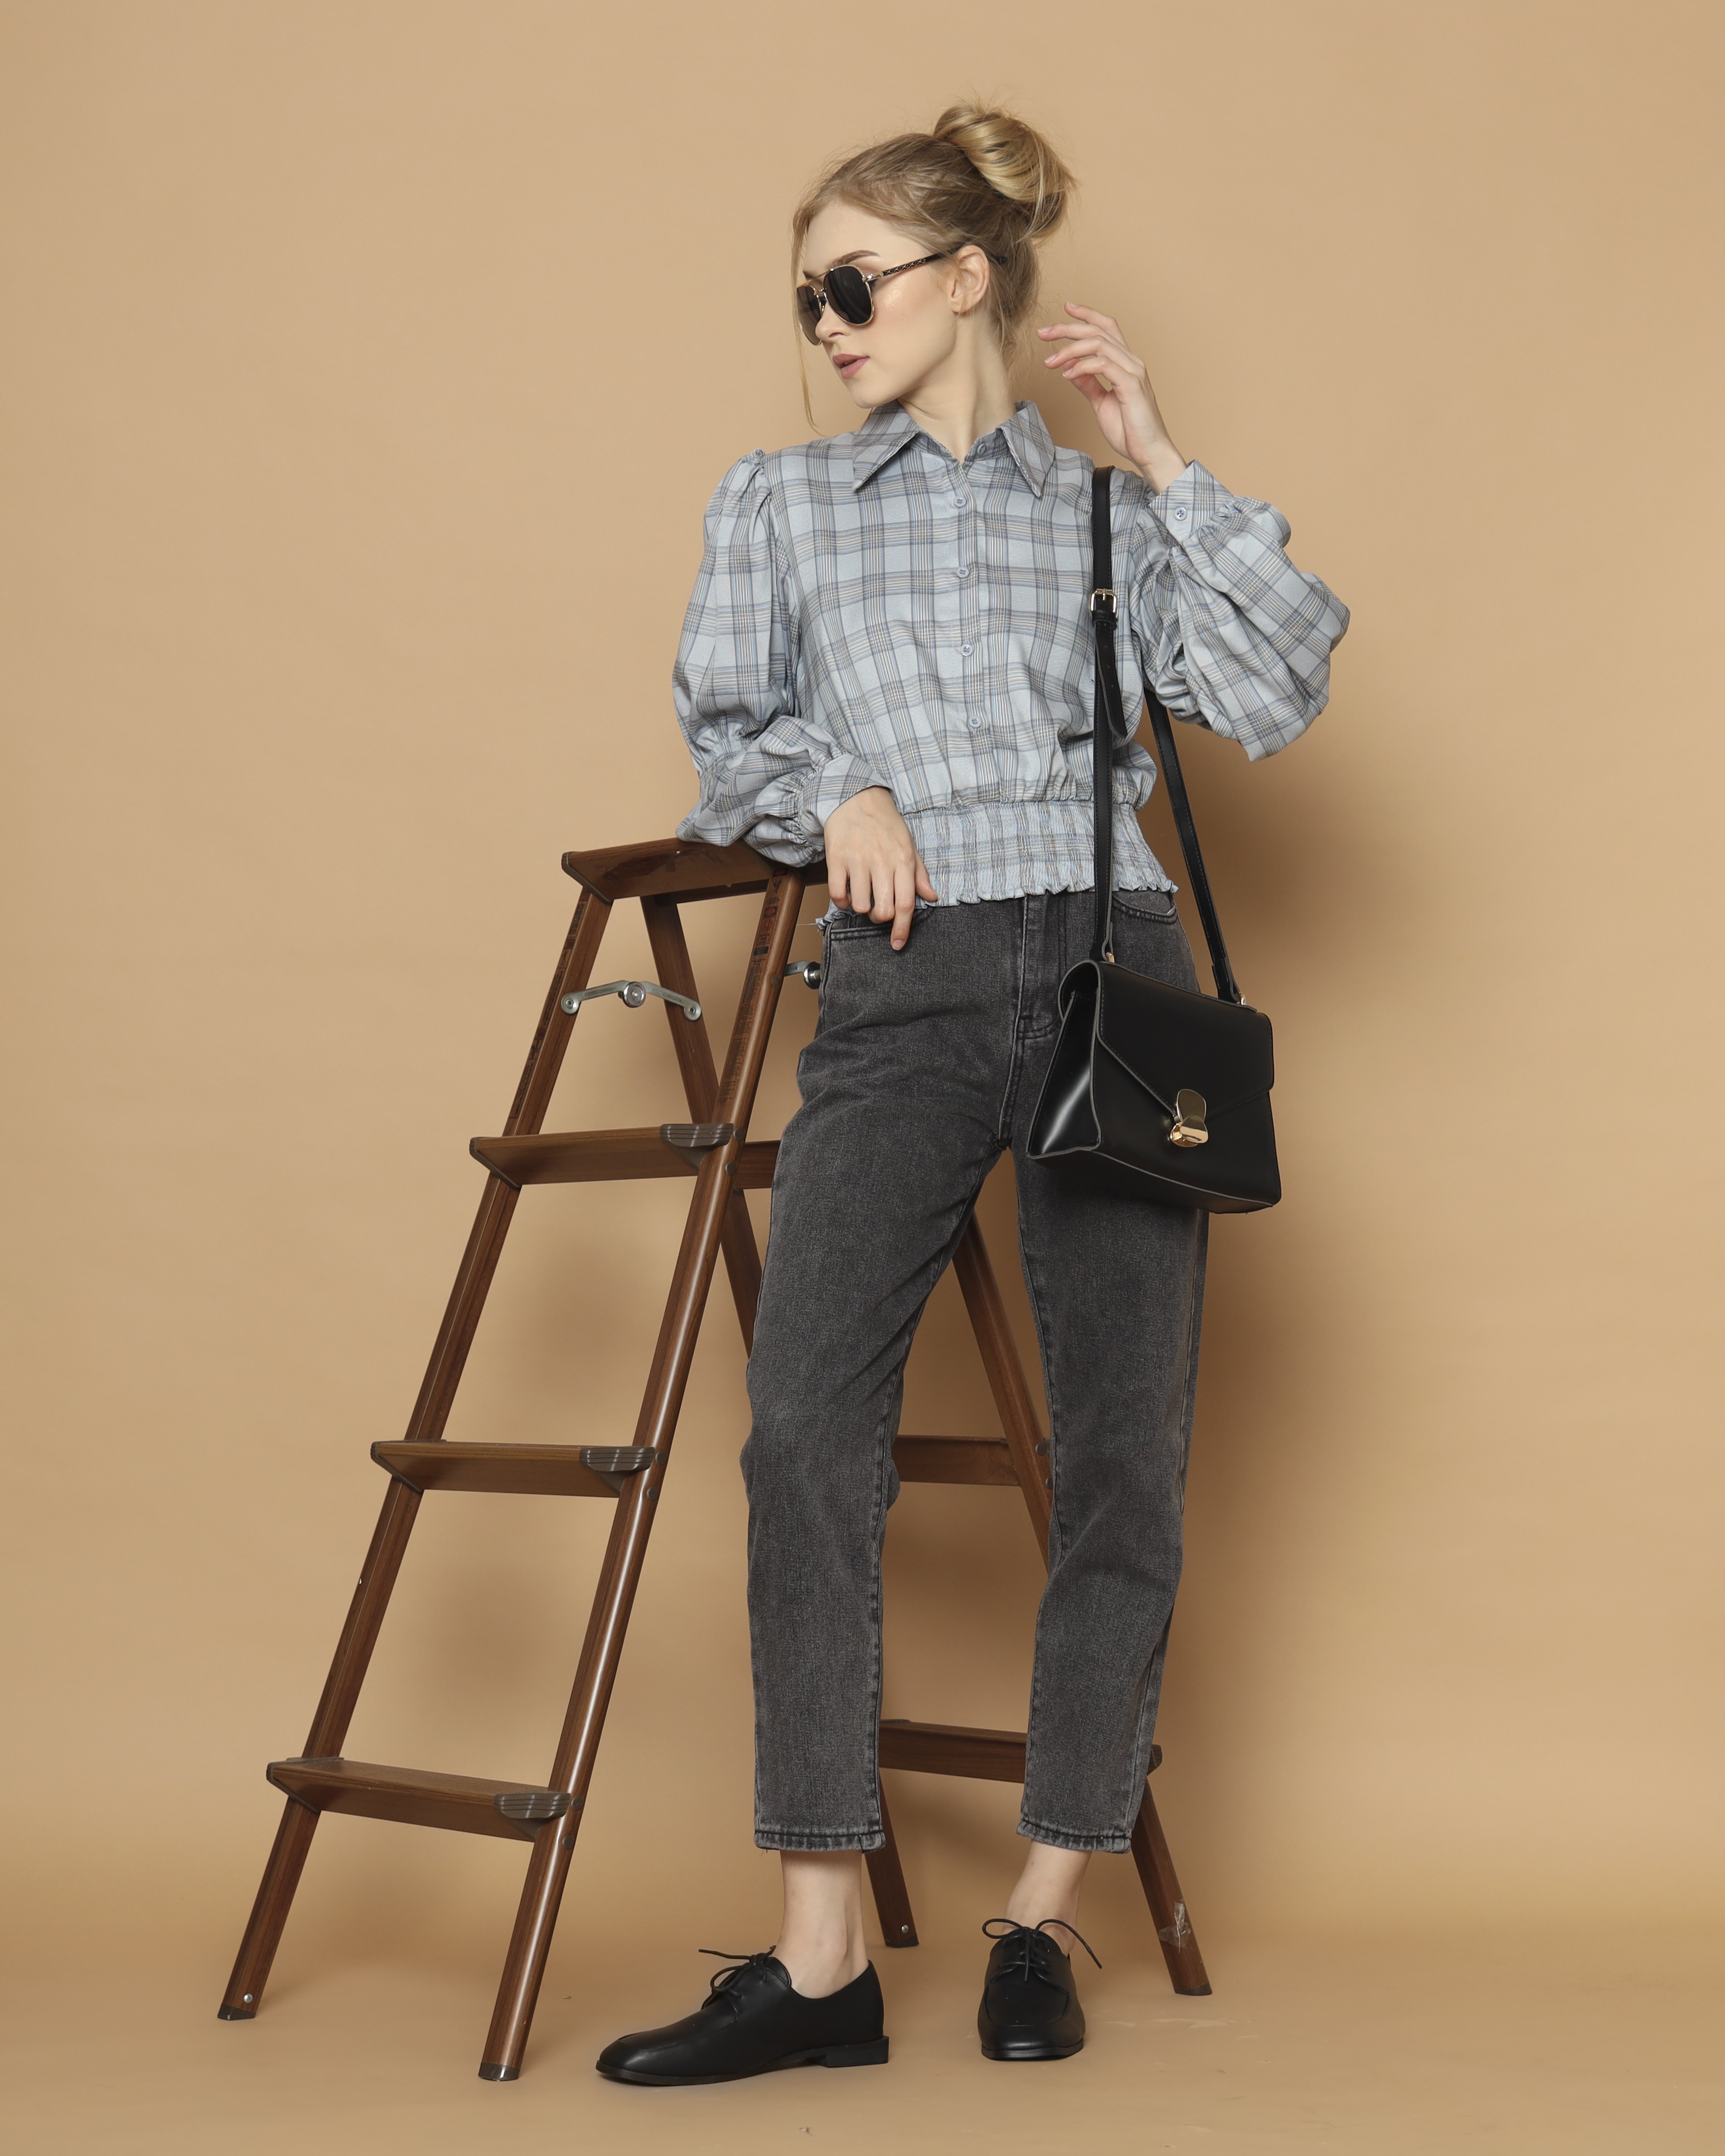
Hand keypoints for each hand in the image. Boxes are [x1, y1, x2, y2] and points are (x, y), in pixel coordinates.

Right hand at [822, 786, 937, 949]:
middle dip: (881, 918)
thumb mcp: (908, 844)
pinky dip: (843, 901)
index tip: (898, 944)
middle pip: (883, 910)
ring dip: (862, 908)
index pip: (906, 904)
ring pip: (860, 906)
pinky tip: (848, 891)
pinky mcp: (837, 859)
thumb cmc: (885, 822)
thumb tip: (931, 897)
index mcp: (903, 860)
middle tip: (879, 908)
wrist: (855, 797)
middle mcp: (882, 862)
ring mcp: (858, 861)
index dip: (903, 929)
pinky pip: (838, 894)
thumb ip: (919, 873)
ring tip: (863, 894)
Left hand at [1038, 304, 1186, 492]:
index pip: (1106, 328)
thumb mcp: (1101, 403)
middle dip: (1068, 328)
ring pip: (1098, 344)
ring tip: (1050, 361)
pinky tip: (1067, 375)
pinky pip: (1103, 365)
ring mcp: (1133, 371)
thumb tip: (1071, 369)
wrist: (1148, 452)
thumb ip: (1089, 384)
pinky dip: (1082, 367)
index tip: (1065, 309)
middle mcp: (1131, 361)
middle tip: (1043, 332)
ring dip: (1069, 349)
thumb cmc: (1129, 430)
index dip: (1087, 315)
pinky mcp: (1131, 385)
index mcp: (1125, 363)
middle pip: (1098, 331)